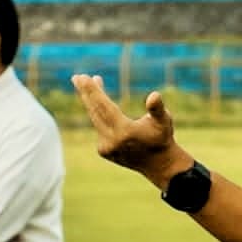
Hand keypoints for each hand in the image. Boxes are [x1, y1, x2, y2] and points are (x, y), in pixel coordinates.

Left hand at [71, 75, 191, 185]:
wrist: (159, 164)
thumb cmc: (162, 138)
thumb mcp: (164, 122)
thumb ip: (158, 109)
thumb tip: (154, 96)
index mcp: (124, 132)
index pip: (104, 107)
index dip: (93, 91)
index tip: (82, 78)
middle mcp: (111, 141)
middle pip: (95, 112)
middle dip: (85, 93)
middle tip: (76, 77)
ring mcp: (105, 147)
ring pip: (95, 118)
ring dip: (90, 100)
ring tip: (87, 82)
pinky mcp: (103, 151)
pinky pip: (98, 126)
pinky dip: (97, 113)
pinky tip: (97, 100)